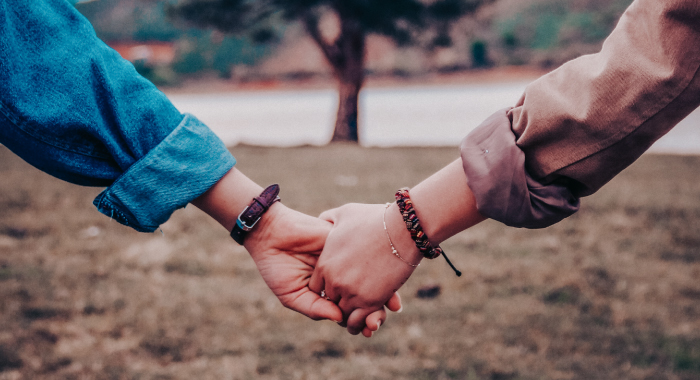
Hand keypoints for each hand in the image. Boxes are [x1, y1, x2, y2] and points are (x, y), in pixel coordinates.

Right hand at [246, 203, 402, 335]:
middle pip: (364, 294)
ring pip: (371, 277)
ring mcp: (346, 259)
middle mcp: (341, 275)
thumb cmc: (276, 266)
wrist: (271, 234)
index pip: (349, 308)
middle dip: (374, 310)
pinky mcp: (348, 243)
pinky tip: (385, 283)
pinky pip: (367, 256)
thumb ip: (314, 308)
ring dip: (381, 293)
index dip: (360, 320)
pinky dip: (378, 269)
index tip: (369, 330)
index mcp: (328, 290)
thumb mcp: (292, 294)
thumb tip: (340, 320)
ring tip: (388, 308)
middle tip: (378, 322)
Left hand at [310, 203, 421, 334]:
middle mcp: (334, 281)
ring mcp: (351, 292)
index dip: (328, 288)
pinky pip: (358, 321)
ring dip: (351, 316)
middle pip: (329, 302)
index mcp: (325, 263)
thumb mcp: (345, 214)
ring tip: (361, 314)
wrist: (402, 228)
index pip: (317, 288)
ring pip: (343, 315)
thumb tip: (323, 220)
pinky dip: (362, 323)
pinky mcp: (370, 301)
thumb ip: (329, 219)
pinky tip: (369, 320)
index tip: (340, 287)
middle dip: (339, 302)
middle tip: (351, 302)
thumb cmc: (375, 218)